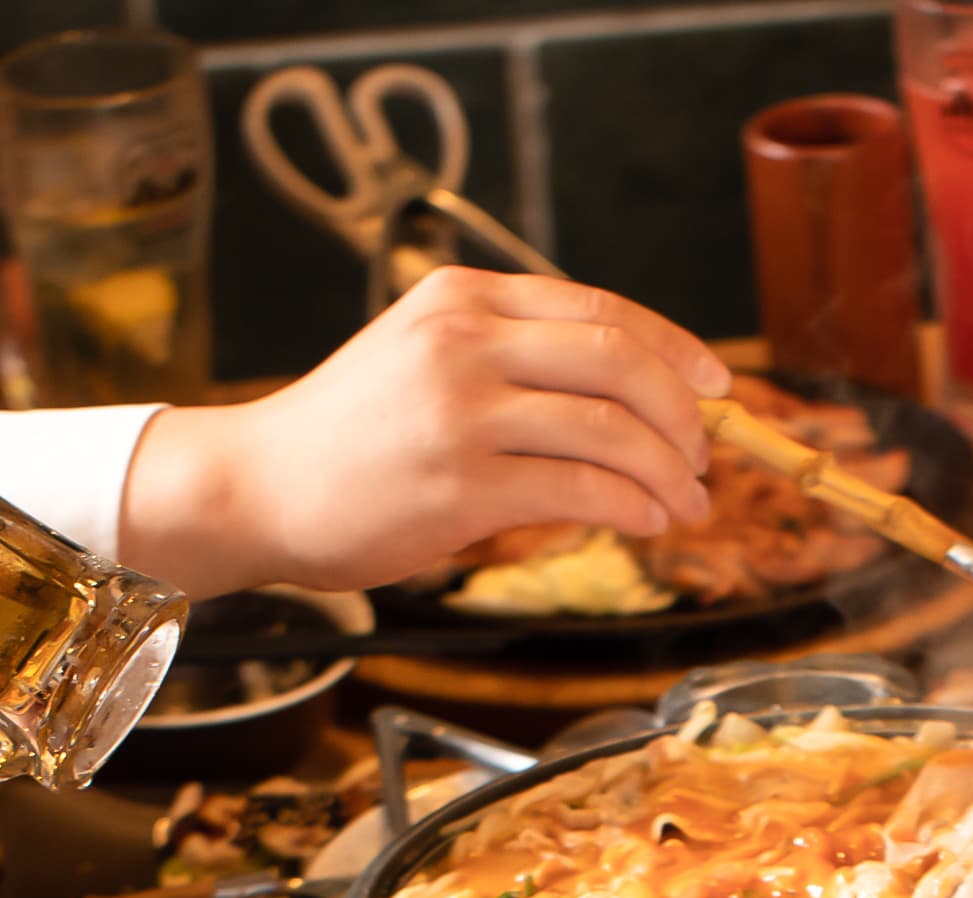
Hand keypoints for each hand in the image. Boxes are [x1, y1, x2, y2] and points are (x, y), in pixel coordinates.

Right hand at [118, 269, 727, 600]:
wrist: (255, 487)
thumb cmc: (346, 439)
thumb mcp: (421, 358)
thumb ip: (507, 361)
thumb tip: (621, 401)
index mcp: (462, 299)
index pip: (601, 310)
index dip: (676, 348)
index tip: (717, 385)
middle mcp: (464, 341)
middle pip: (619, 362)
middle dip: (683, 415)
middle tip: (703, 458)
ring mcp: (462, 410)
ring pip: (610, 428)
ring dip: (668, 472)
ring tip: (687, 503)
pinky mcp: (460, 483)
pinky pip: (580, 490)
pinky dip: (632, 507)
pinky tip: (647, 523)